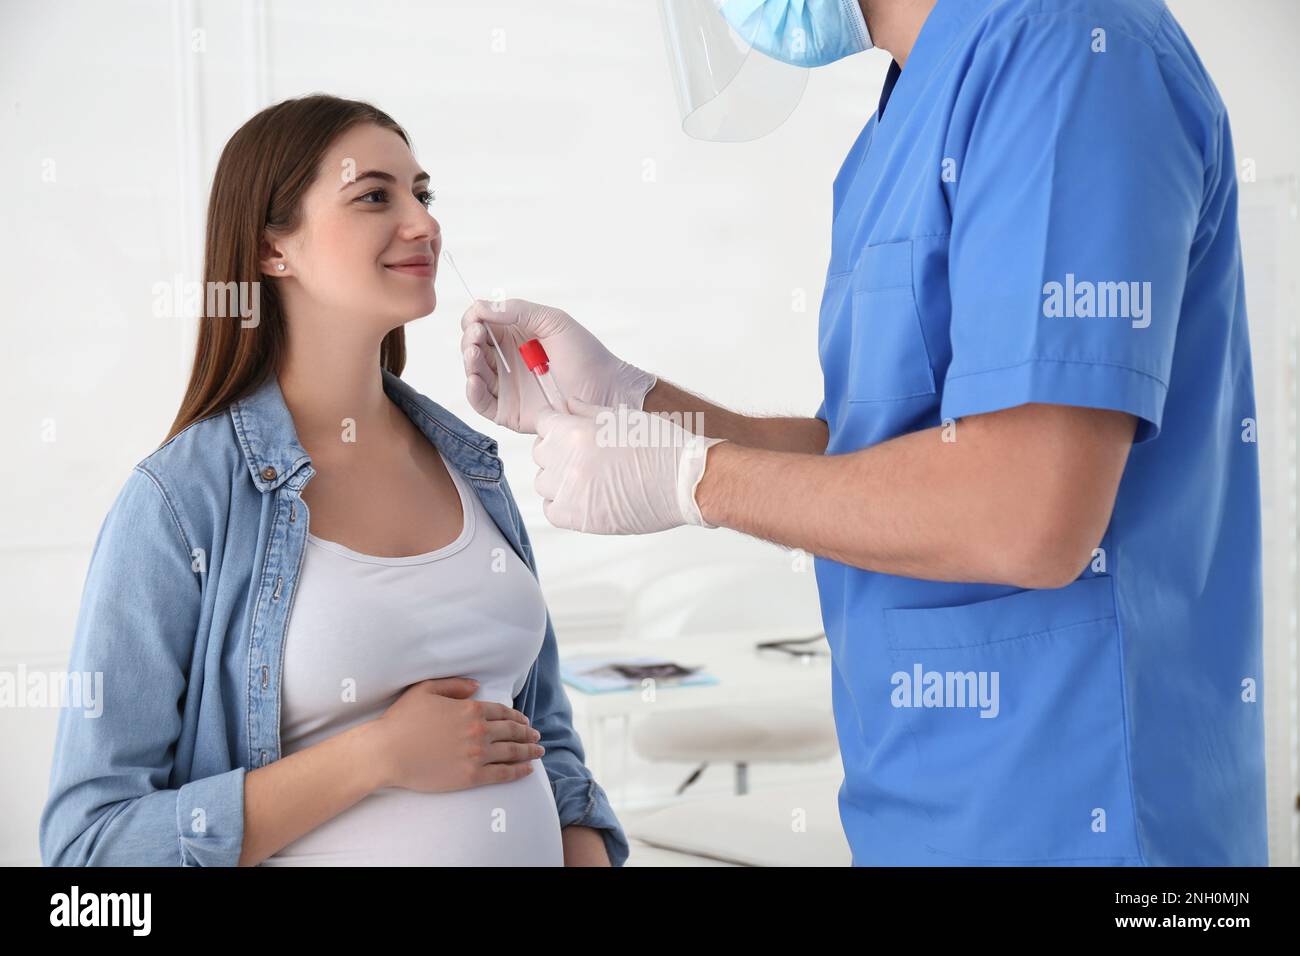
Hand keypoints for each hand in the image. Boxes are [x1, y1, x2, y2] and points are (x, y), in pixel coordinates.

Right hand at [370, 677, 543, 791]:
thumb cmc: (402, 720)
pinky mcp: (471, 776)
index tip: (524, 720)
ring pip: (512, 752)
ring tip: (538, 751)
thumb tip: (476, 686)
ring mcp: (477, 755)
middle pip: (512, 731)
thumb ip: (454, 685)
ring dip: (529, 751)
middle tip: (536, 735)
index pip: (502, 711)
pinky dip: (519, 771)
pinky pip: (503, 774)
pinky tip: (528, 769)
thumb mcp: (426, 690)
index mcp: (470, 708)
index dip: (517, 716)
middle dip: (528, 733)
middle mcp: (479, 731)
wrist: (387, 752)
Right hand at [460, 298, 656, 434]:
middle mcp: (507, 361)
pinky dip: (473, 392)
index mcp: (515, 337)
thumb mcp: (553, 321)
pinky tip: (474, 379)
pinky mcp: (508, 411)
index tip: (476, 319)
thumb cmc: (585, 354)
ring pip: (475, 373)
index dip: (474, 320)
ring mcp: (506, 387)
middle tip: (476, 335)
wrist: (605, 389)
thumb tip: (482, 306)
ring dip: (469, 362)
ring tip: (474, 353)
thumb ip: (519, 310)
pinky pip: (482, 403)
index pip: (482, 325)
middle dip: (470, 340)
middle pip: (474, 348)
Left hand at [532, 397, 725, 533]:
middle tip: (580, 453)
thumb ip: (586, 411)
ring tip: (585, 476)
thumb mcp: (622, 417)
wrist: (684, 481)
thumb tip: (568, 405)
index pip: (542, 422)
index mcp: (574, 432)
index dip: (554, 423)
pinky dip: (561, 504)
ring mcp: (571, 492)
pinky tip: (581, 496)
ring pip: (543, 482)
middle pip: (540, 452)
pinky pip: (551, 510)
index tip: (562, 428)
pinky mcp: (579, 518)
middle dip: (556, 449)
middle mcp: (567, 461)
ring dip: (558, 478)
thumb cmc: (661, 448)